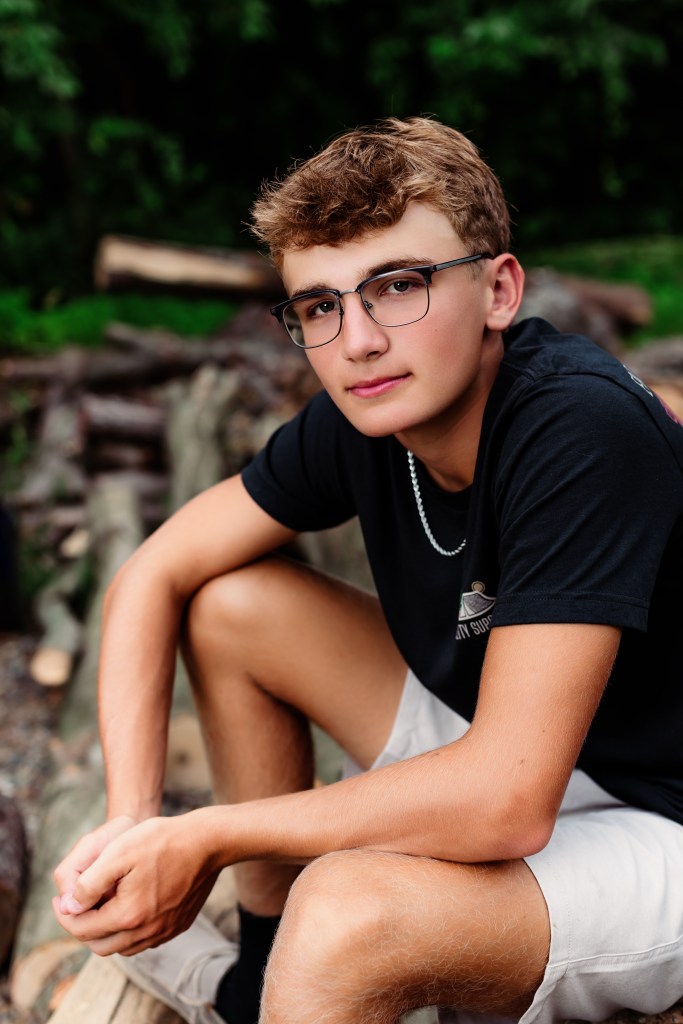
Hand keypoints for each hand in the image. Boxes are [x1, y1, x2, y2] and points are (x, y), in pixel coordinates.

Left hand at [51, 813, 217, 955]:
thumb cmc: (162, 841)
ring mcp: (165, 931)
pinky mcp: (178, 926)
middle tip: (76, 906)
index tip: (59, 899)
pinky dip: (129, 931)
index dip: (65, 915)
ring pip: (123, 946)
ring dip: (105, 932)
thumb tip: (70, 906)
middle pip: (100, 946)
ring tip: (100, 907)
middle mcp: (147, 931)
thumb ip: (89, 883)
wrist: (208, 841)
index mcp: (128, 915)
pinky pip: (145, 940)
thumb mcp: (118, 852)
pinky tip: (128, 908)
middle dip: (82, 927)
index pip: (83, 929)